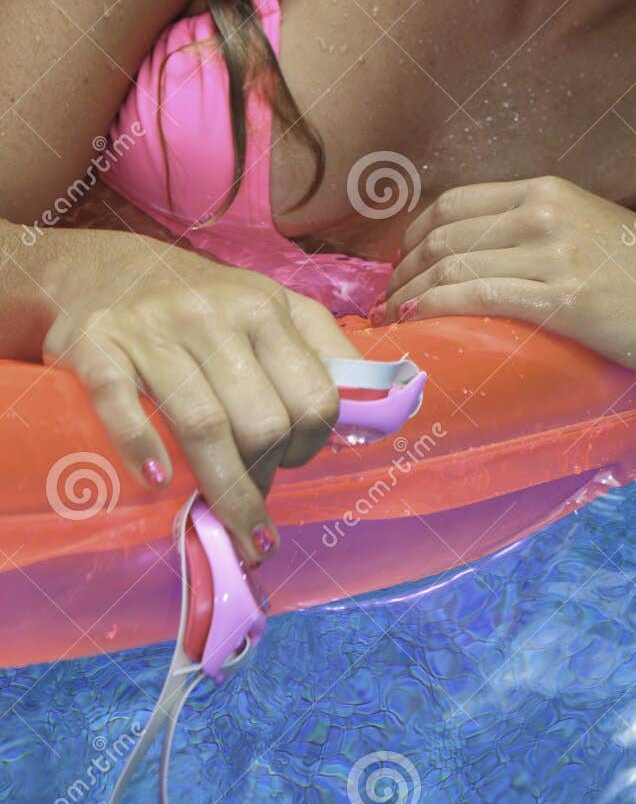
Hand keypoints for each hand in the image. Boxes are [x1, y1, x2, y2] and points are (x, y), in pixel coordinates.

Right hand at [41, 236, 364, 565]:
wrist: (109, 269)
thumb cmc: (206, 303)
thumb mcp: (274, 306)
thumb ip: (323, 350)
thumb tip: (370, 415)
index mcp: (267, 310)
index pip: (315, 397)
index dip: (311, 445)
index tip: (293, 464)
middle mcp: (216, 316)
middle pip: (263, 423)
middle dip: (265, 476)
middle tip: (253, 499)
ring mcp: (155, 331)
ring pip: (204, 426)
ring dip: (224, 491)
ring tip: (233, 534)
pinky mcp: (97, 346)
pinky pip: (122, 405)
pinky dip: (140, 449)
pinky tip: (157, 484)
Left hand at [374, 175, 635, 378]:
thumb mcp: (590, 231)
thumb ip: (541, 233)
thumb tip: (486, 257)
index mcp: (546, 190)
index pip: (451, 204)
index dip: (410, 238)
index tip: (399, 270)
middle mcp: (543, 211)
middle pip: (441, 234)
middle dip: (399, 271)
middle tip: (385, 305)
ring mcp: (551, 252)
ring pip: (449, 264)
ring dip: (407, 294)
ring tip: (393, 323)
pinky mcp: (559, 297)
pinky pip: (473, 295)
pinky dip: (432, 309)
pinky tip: (415, 325)